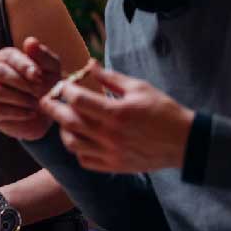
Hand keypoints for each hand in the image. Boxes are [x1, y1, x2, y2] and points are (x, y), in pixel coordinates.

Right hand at [0, 37, 64, 140]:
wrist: (47, 114)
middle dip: (21, 83)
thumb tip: (30, 42)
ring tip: (35, 103)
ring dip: (19, 98)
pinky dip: (16, 112)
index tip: (38, 76)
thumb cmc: (47, 86)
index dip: (23, 65)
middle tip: (39, 91)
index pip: (7, 56)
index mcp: (5, 58)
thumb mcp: (52, 69)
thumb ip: (42, 55)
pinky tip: (30, 113)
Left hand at [38, 65, 193, 172]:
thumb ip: (110, 78)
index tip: (63, 85)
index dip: (65, 90)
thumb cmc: (162, 110)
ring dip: (63, 130)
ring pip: (72, 143)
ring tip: (65, 120)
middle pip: (69, 122)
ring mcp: (111, 153)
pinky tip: (81, 138)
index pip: (78, 100)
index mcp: (117, 112)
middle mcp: (110, 135)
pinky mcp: (114, 166)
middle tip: (46, 101)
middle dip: (53, 109)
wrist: (184, 142)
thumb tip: (89, 64)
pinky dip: (77, 149)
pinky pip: (84, 160)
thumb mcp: (139, 88)